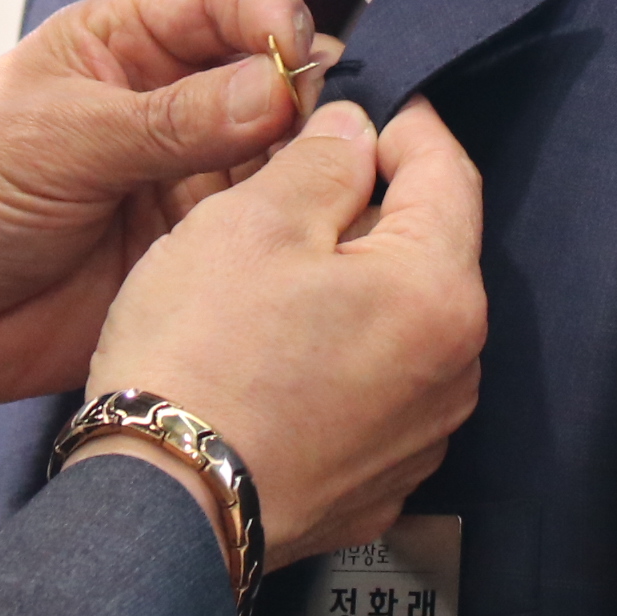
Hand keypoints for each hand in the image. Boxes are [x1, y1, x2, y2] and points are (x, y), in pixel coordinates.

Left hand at [0, 0, 340, 424]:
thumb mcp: (61, 138)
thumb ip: (173, 118)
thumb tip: (278, 88)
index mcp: (127, 44)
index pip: (228, 4)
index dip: (273, 18)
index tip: (300, 51)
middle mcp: (170, 106)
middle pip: (273, 82)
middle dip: (305, 101)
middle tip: (317, 135)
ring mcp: (185, 180)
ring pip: (280, 161)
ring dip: (303, 172)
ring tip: (315, 191)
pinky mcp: (193, 253)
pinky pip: (261, 235)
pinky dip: (284, 235)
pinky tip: (297, 242)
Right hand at [71, 95, 484, 566]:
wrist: (161, 507)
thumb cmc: (202, 357)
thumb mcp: (253, 221)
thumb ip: (322, 161)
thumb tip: (354, 135)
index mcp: (438, 291)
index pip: (449, 171)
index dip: (401, 124)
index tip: (360, 108)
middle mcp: (454, 370)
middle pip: (428, 252)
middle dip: (370, 210)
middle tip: (293, 191)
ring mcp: (420, 437)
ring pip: (401, 325)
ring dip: (354, 289)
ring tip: (272, 281)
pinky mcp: (379, 485)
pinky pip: (375, 394)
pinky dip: (340, 361)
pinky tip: (276, 357)